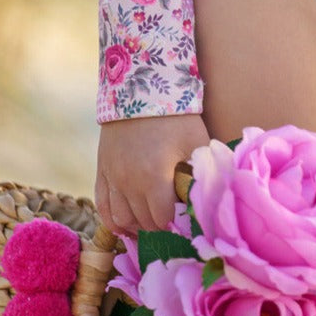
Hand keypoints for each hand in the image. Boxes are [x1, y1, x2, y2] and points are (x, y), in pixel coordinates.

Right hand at [95, 112, 209, 235]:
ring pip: (120, 220)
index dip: (174, 222)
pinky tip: (125, 225)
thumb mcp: (196, 142)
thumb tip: (212, 194)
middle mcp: (129, 183)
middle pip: (142, 222)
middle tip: (170, 220)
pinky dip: (113, 221)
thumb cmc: (175, 116)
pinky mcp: (102, 171)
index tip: (183, 218)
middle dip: (158, 225)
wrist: (141, 89)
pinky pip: (103, 207)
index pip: (162, 218)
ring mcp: (113, 178)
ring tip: (149, 225)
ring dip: (136, 227)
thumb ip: (202, 171)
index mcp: (154, 178)